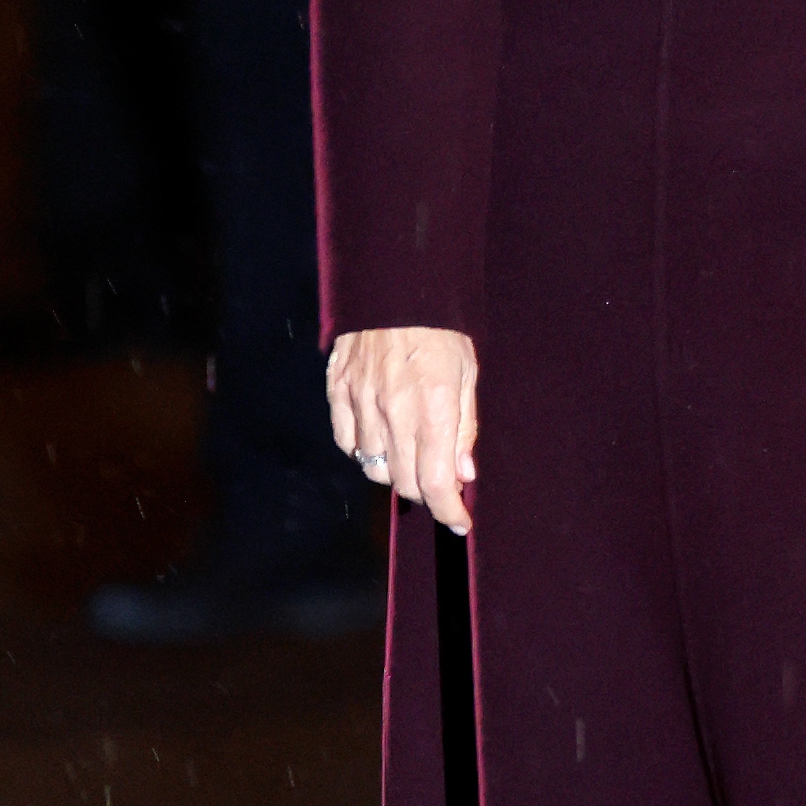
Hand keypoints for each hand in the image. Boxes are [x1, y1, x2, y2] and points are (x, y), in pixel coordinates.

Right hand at [326, 325, 478, 533]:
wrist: (395, 283)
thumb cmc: (439, 328)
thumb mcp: (467, 373)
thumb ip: (465, 427)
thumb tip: (464, 473)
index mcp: (433, 409)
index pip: (437, 483)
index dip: (449, 511)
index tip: (458, 521)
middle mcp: (394, 412)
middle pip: (405, 482)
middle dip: (427, 491)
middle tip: (440, 481)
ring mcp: (361, 403)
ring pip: (373, 468)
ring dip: (395, 471)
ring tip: (409, 454)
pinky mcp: (338, 391)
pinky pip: (347, 442)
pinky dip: (363, 452)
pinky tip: (379, 440)